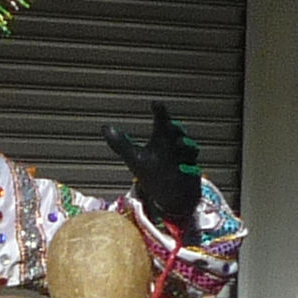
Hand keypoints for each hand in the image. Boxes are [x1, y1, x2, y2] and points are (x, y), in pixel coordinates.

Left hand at [103, 104, 201, 237]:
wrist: (170, 194)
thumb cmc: (153, 171)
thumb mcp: (135, 157)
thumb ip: (120, 143)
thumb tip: (104, 127)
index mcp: (161, 139)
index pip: (162, 122)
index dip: (160, 112)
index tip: (155, 103)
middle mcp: (175, 147)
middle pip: (179, 133)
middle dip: (177, 130)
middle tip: (170, 127)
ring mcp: (186, 160)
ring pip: (190, 149)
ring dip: (186, 146)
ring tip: (179, 145)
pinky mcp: (191, 175)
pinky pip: (193, 170)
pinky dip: (189, 169)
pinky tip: (183, 169)